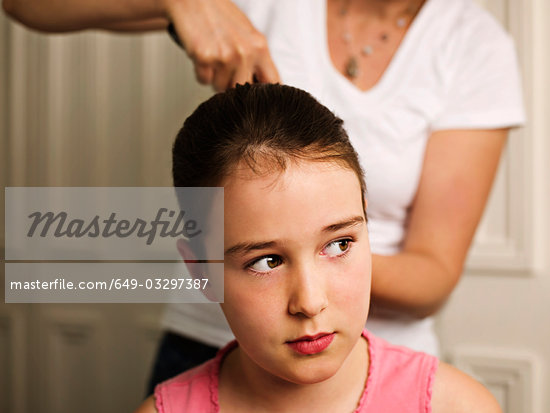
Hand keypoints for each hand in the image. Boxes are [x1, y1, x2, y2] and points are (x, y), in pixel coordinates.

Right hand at [163, 0, 279, 90]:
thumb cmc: (218, 14)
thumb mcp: (247, 34)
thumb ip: (256, 58)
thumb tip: (260, 83)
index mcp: (259, 47)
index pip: (272, 82)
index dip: (264, 94)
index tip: (258, 98)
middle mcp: (244, 53)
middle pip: (242, 90)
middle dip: (232, 83)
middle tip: (225, 68)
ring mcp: (225, 57)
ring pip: (220, 87)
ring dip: (214, 77)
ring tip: (213, 56)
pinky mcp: (205, 58)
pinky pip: (204, 80)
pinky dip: (200, 71)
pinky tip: (202, 54)